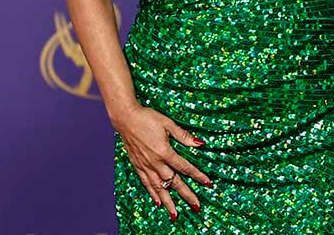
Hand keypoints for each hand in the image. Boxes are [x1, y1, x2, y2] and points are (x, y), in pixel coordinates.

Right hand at [114, 105, 212, 221]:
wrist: (126, 118)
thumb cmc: (148, 118)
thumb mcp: (168, 123)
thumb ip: (183, 136)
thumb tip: (199, 143)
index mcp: (164, 152)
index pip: (184, 167)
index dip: (197, 175)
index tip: (208, 183)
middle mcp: (155, 162)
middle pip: (173, 182)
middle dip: (186, 194)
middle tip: (196, 206)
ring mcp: (145, 166)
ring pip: (159, 188)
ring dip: (168, 202)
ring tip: (175, 215)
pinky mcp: (138, 166)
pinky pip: (146, 184)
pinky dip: (153, 194)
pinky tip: (158, 203)